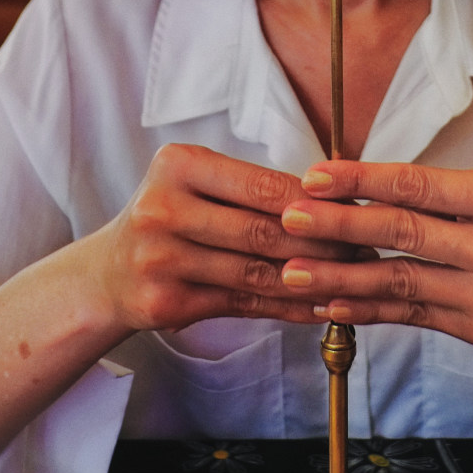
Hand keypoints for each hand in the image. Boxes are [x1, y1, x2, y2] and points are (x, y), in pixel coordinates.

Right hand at [89, 143, 372, 336]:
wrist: (106, 274)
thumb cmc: (171, 217)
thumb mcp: (196, 184)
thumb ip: (252, 188)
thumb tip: (334, 195)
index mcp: (176, 164)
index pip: (260, 184)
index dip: (313, 200)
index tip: (356, 209)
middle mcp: (162, 208)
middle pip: (261, 231)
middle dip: (321, 243)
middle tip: (365, 248)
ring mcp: (159, 258)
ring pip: (254, 271)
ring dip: (311, 279)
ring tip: (352, 279)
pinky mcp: (163, 302)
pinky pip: (242, 304)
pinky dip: (286, 308)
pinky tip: (318, 307)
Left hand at [278, 160, 472, 373]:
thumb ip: (438, 194)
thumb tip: (355, 189)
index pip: (420, 185)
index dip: (363, 181)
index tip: (315, 177)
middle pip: (405, 234)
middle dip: (340, 227)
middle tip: (289, 220)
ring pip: (402, 283)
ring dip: (340, 277)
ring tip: (293, 271)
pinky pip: (413, 317)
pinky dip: (369, 309)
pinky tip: (332, 301)